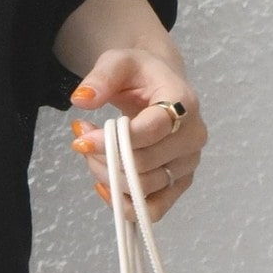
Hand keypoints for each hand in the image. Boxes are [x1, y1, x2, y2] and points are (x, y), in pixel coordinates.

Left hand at [67, 48, 206, 223]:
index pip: (150, 131)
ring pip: (143, 188)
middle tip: (81, 140)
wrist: (158, 86)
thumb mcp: (117, 62)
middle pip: (143, 165)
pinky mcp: (179, 183)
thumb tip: (81, 100)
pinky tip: (103, 185)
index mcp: (184, 103)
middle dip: (102, 157)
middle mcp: (193, 137)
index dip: (113, 140)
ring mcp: (188, 163)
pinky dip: (124, 204)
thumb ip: (100, 78)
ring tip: (92, 153)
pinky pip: (153, 209)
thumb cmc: (139, 73)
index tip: (80, 138)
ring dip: (107, 176)